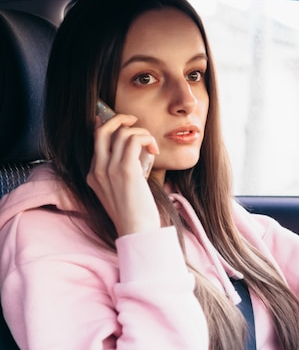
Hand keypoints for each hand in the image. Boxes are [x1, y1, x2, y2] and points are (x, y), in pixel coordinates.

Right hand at [87, 113, 160, 236]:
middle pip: (102, 130)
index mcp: (93, 175)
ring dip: (142, 133)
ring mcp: (109, 170)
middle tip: (135, 120)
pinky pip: (134, 140)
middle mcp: (97, 170)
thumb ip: (124, 169)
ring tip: (152, 146)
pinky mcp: (125, 171)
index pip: (96, 140)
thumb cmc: (135, 212)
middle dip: (119, 118)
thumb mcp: (123, 189)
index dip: (111, 127)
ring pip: (122, 133)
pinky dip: (146, 139)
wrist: (137, 231)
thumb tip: (136, 147)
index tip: (127, 125)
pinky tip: (154, 150)